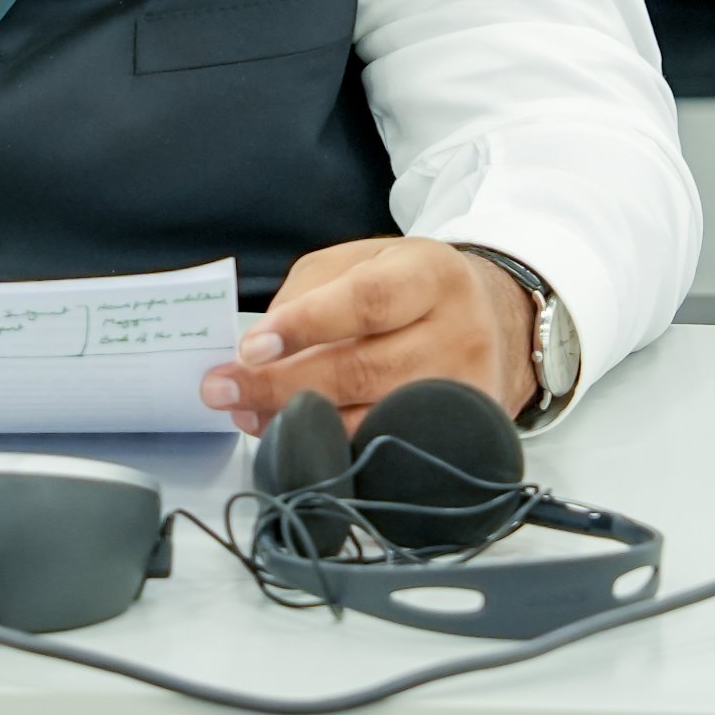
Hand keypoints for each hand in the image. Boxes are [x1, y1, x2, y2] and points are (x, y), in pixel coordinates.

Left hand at [197, 236, 534, 437]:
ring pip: (373, 421)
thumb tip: (257, 351)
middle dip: (280, 386)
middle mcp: (459, 334)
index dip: (305, 325)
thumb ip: (308, 294)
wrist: (491, 319)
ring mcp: (467, 392)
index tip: (249, 347)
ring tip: (248, 416)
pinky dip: (336, 451)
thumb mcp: (363, 261)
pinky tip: (301, 441)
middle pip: (363, 370)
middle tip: (223, 390)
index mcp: (432, 274)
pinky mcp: (465, 437)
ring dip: (300, 424)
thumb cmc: (409, 287)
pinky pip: (390, 453)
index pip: (366, 302)